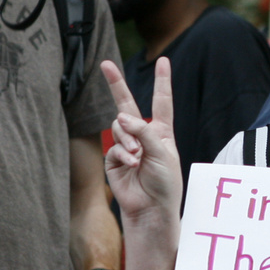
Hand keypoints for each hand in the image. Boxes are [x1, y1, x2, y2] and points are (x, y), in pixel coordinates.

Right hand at [102, 58, 181, 223]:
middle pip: (128, 104)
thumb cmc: (164, 182)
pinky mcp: (113, 159)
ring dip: (127, 138)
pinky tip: (132, 164)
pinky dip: (123, 153)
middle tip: (105, 64)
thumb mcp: (162, 153)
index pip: (161, 102)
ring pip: (119, 126)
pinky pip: (114, 146)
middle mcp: (143, 135)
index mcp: (161, 132)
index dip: (162, 81)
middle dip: (116, 84)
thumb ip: (144, 131)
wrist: (151, 208)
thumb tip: (121, 115)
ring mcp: (126, 146)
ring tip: (137, 155)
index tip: (163, 61)